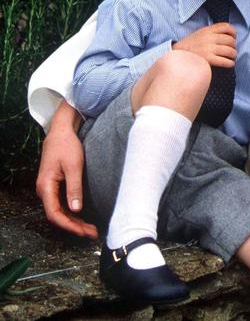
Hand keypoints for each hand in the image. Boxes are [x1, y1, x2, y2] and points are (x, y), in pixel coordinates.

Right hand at [35, 100, 97, 238]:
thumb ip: (74, 188)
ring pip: (60, 211)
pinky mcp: (54, 185)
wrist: (61, 131)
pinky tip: (83, 216)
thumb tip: (76, 210)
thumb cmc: (66, 145)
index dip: (69, 225)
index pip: (55, 214)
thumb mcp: (74, 166)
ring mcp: (48, 188)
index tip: (84, 232)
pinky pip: (61, 204)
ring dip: (74, 220)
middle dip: (74, 226)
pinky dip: (72, 212)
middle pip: (57, 215)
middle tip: (92, 233)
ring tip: (90, 228)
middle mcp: (44, 190)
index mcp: (45, 186)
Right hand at [173, 22, 236, 66]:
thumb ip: (211, 32)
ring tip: (232, 58)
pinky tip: (229, 64)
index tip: (234, 37)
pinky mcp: (208, 60)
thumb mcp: (199, 34)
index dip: (233, 32)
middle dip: (234, 46)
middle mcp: (209, 38)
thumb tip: (227, 34)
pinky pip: (225, 61)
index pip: (226, 27)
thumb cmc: (189, 46)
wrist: (176, 56)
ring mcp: (209, 48)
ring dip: (233, 55)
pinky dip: (230, 63)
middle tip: (232, 51)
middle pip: (230, 40)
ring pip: (230, 51)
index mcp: (207, 30)